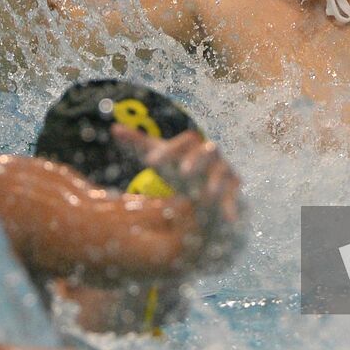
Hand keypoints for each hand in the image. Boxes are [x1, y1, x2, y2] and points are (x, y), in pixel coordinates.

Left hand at [112, 124, 243, 248]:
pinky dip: (232, 208)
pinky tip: (229, 220)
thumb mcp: (160, 159)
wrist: (205, 189)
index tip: (150, 163)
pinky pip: (235, 197)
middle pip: (208, 150)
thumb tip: (114, 128)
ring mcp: (225, 172)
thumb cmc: (179, 171)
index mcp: (193, 146)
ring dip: (216, 181)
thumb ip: (139, 143)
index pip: (185, 140)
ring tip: (206, 194)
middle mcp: (212, 155)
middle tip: (182, 173)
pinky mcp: (233, 192)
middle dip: (197, 160)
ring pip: (225, 172)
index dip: (169, 150)